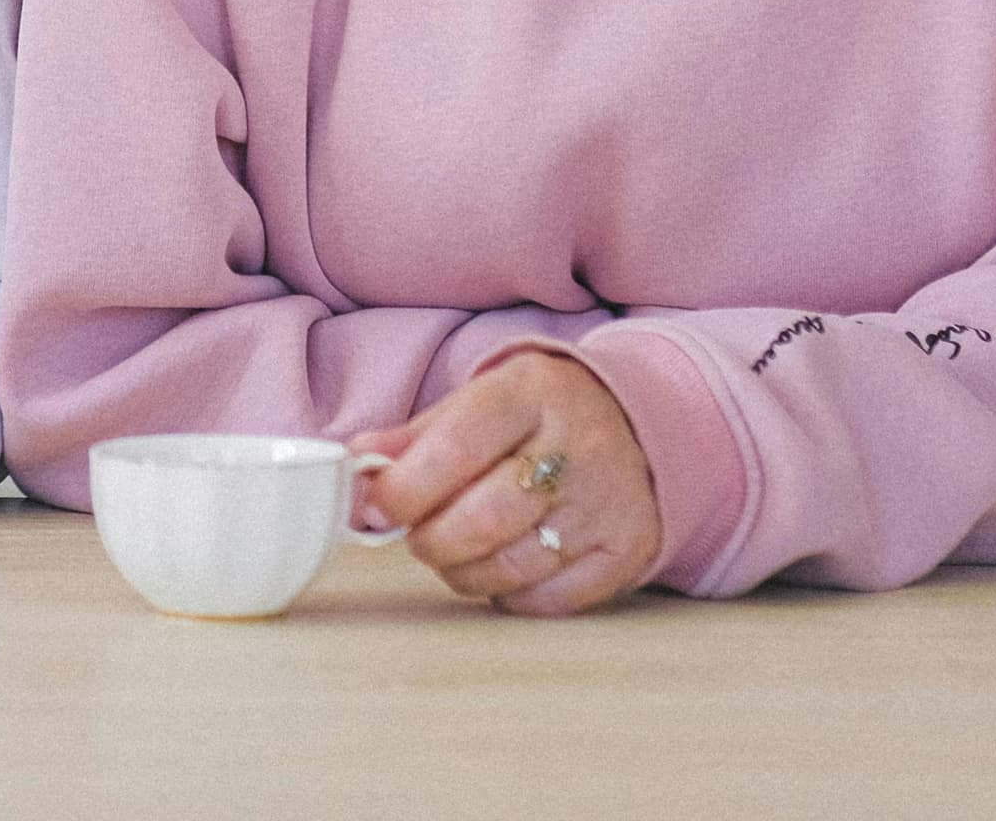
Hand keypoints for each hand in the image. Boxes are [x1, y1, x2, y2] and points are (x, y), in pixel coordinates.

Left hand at [351, 351, 661, 615]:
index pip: (456, 447)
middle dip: (431, 541)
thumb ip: (417, 436)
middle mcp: (576, 447)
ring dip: (463, 572)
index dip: (405, 488)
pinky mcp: (627, 550)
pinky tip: (502, 569)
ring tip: (454, 552)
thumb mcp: (478, 401)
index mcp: (529, 395)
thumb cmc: (537, 414)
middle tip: (417, 537)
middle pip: (483, 519)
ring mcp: (606, 503)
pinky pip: (550, 599)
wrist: (637, 422)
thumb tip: (358, 465)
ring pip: (513, 566)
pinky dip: (510, 595)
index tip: (376, 508)